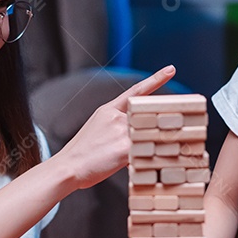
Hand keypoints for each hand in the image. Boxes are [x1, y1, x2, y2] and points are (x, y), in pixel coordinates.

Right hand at [53, 65, 174, 189]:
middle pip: (147, 118)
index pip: (136, 91)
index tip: (170, 69)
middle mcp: (116, 118)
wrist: (67, 168)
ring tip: (139, 159)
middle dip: (157, 127)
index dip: (156, 79)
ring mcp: (121, 132)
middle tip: (166, 131)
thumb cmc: (82, 154)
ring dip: (151, 148)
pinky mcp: (124, 149)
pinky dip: (147, 160)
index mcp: (108, 110)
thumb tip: (137, 134)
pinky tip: (145, 166)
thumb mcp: (97, 129)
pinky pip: (145, 153)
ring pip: (148, 137)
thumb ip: (118, 127)